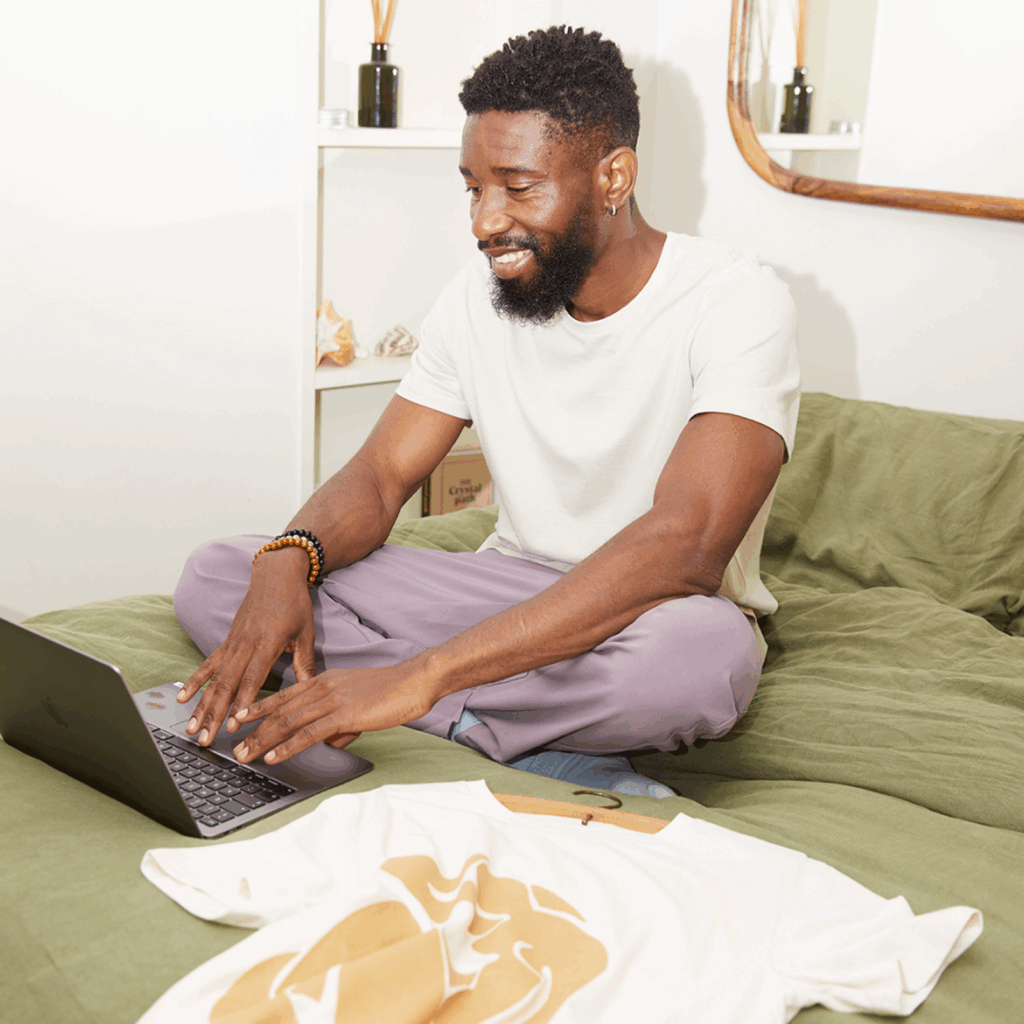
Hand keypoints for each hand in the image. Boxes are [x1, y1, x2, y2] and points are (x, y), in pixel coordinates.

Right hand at [178, 547, 315, 744]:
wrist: (276, 574)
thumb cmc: (294, 603)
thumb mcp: (305, 632)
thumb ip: (305, 663)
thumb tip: (309, 690)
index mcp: (267, 643)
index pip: (252, 677)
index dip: (242, 702)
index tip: (235, 724)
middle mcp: (245, 644)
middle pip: (227, 684)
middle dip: (215, 714)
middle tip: (207, 739)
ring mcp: (233, 642)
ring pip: (215, 679)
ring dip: (202, 705)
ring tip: (192, 728)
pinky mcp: (227, 640)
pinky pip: (208, 664)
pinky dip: (195, 682)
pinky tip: (183, 699)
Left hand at [228, 661, 437, 764]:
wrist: (414, 680)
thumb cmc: (393, 691)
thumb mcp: (360, 704)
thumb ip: (341, 722)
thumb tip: (330, 741)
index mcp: (326, 680)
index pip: (285, 694)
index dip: (260, 707)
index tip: (241, 717)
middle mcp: (323, 687)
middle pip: (280, 711)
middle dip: (254, 730)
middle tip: (235, 747)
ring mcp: (332, 700)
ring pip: (287, 722)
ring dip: (263, 741)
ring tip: (245, 755)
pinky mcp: (344, 714)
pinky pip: (308, 733)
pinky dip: (287, 746)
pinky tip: (274, 756)